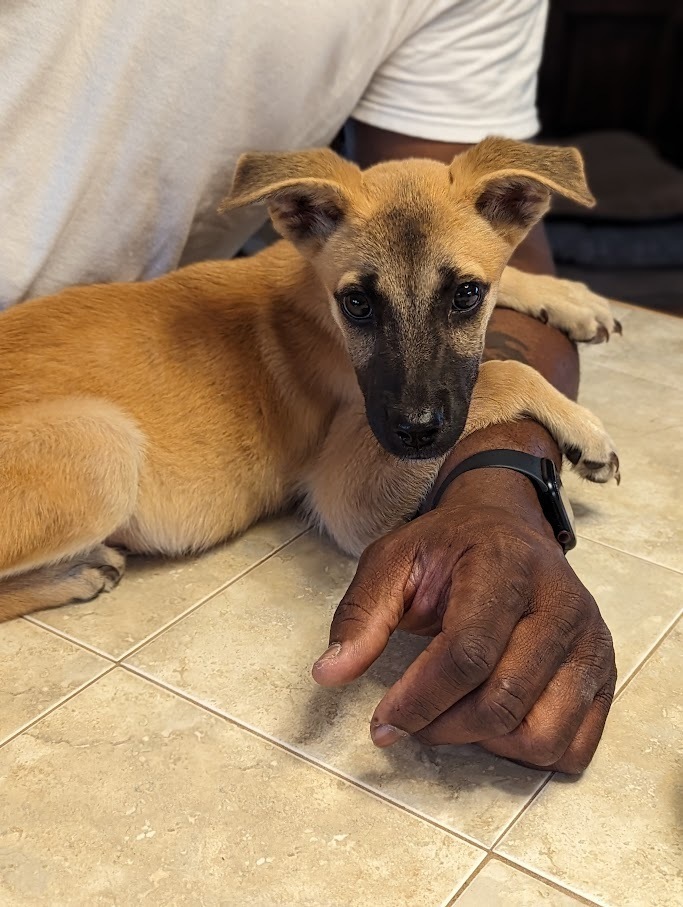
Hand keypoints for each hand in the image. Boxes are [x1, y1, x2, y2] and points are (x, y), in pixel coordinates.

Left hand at [312, 467, 616, 773]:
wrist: (509, 524)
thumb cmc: (449, 545)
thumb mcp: (393, 559)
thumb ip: (360, 614)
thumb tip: (328, 675)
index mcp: (507, 566)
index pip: (467, 654)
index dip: (419, 700)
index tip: (382, 723)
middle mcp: (561, 604)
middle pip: (502, 701)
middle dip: (442, 727)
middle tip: (408, 720)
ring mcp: (589, 641)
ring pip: (541, 736)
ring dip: (483, 745)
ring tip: (450, 718)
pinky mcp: (603, 670)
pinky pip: (573, 747)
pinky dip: (525, 753)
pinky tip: (491, 724)